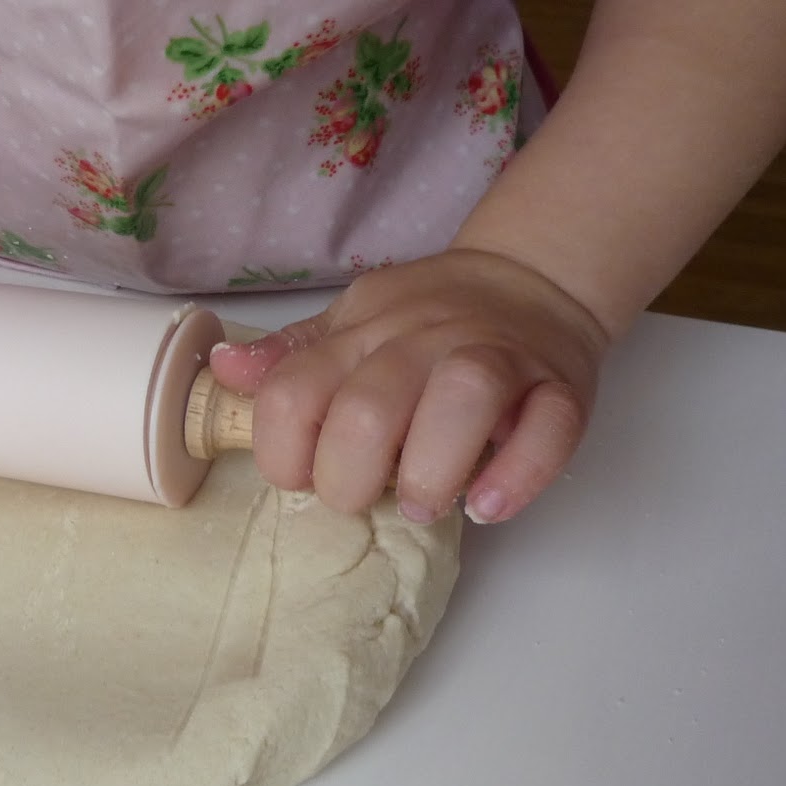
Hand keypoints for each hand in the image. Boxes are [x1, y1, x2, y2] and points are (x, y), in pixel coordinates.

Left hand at [208, 249, 609, 522]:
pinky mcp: (560, 388)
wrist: (531, 280)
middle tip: (366, 497)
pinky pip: (549, 430)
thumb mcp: (350, 324)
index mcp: (361, 334)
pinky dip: (518, 475)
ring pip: (461, 402)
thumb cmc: (430, 317)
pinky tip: (487, 505)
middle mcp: (424, 341)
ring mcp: (497, 360)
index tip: (305, 476)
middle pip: (370, 409)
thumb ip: (291, 358)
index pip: (293, 391)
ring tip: (422, 503)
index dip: (284, 452)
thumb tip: (225, 372)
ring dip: (432, 472)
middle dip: (352, 478)